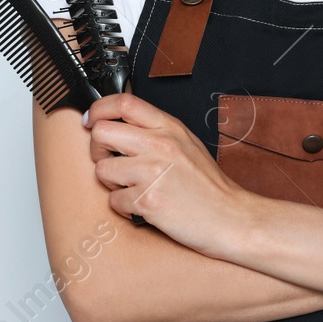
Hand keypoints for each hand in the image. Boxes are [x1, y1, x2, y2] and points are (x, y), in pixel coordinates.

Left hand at [82, 91, 251, 257]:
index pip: (123, 103)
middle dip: (97, 149)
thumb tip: (122, 125)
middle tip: (110, 160)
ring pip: (102, 169)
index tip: (91, 119)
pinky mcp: (148, 201)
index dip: (99, 109)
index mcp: (169, 128)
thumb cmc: (210, 187)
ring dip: (111, 182)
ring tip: (132, 188)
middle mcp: (159, 145)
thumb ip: (157, 131)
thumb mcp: (188, 144)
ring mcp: (152, 172)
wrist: (231, 218)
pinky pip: (114, 200)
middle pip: (101, 133)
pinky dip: (124, 207)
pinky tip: (142, 207)